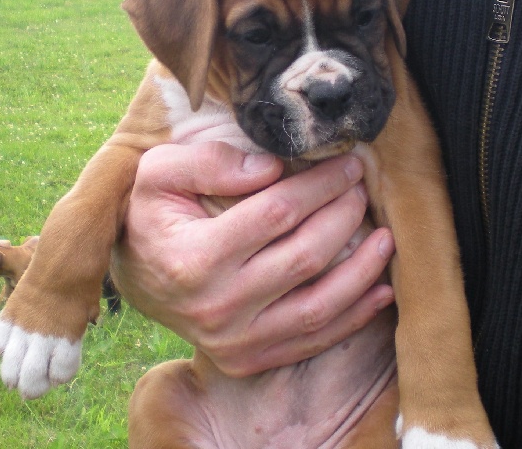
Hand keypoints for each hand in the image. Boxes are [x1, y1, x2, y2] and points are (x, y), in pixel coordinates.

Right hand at [113, 141, 395, 376]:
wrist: (136, 274)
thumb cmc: (151, 214)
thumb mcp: (158, 172)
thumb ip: (208, 161)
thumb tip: (270, 168)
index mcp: (194, 257)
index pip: (277, 213)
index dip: (320, 185)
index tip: (347, 164)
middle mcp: (217, 306)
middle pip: (304, 257)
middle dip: (344, 217)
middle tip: (361, 188)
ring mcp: (234, 340)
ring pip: (318, 306)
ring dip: (362, 271)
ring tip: (386, 237)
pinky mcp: (247, 358)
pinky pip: (311, 340)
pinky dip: (354, 317)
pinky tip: (381, 290)